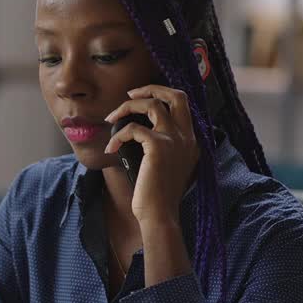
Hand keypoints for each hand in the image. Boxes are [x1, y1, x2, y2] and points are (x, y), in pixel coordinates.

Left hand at [103, 85, 200, 225]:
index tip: (141, 100)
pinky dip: (118, 136)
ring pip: (152, 104)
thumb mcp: (166, 167)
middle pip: (176, 95)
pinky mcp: (158, 147)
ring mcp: (175, 140)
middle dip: (151, 88)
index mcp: (192, 141)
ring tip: (112, 118)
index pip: (183, 105)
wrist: (160, 215)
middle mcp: (188, 137)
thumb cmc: (158, 195)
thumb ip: (163, 147)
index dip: (162, 96)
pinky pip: (132, 129)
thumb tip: (139, 131)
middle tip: (130, 94)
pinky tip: (111, 149)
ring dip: (127, 107)